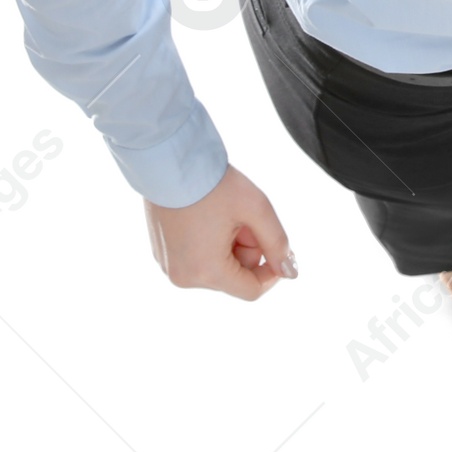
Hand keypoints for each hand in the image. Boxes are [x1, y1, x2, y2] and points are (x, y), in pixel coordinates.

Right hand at [144, 164, 297, 298]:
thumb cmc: (213, 183)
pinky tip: (205, 213)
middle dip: (246, 248)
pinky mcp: (161, 253)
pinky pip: (196, 257)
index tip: (275, 245)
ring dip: (228, 244)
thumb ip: (277, 242)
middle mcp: (183, 277)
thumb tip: (289, 273)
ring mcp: (168, 266)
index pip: (251, 290)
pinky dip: (208, 242)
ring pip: (216, 266)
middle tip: (243, 216)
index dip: (270, 271)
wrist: (169, 160)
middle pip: (233, 276)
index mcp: (207, 272)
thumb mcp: (256, 208)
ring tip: (223, 212)